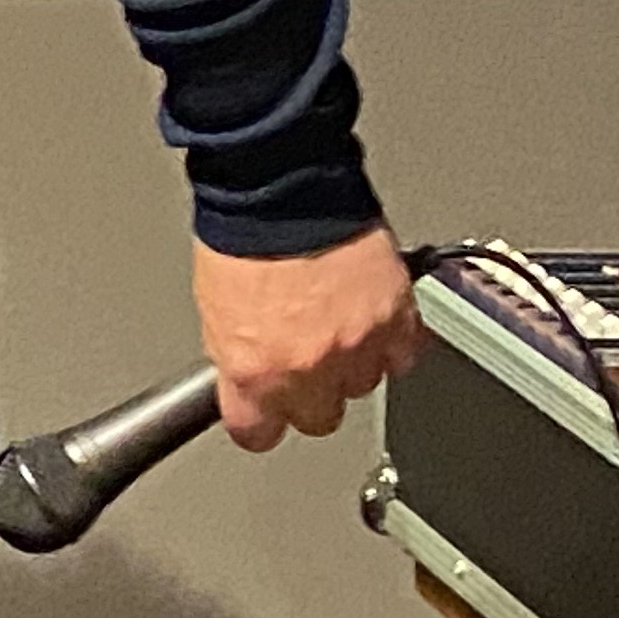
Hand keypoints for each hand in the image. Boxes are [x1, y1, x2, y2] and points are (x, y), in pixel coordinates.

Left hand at [197, 226, 424, 448]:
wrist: (279, 183)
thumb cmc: (239, 231)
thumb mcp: (214, 304)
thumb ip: (239, 352)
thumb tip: (248, 372)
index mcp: (253, 368)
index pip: (257, 434)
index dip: (261, 423)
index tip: (264, 417)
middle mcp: (306, 367)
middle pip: (319, 418)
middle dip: (311, 394)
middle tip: (304, 359)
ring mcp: (355, 346)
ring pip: (363, 384)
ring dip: (351, 362)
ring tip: (334, 319)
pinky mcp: (395, 319)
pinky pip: (404, 353)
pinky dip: (392, 339)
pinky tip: (371, 314)